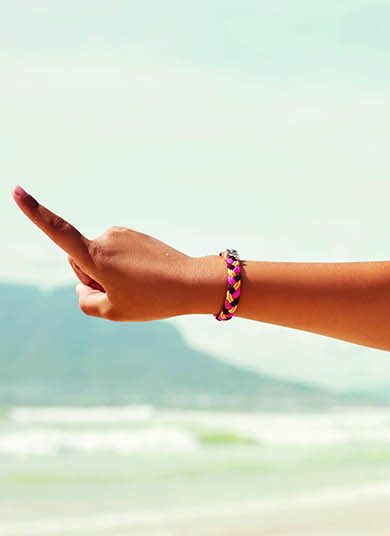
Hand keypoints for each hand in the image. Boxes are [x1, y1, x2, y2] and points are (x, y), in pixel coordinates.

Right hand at [11, 185, 218, 321]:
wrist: (194, 283)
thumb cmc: (155, 299)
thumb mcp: (113, 312)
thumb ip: (86, 301)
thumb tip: (83, 285)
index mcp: (96, 256)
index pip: (59, 232)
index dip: (35, 213)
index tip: (16, 190)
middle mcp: (105, 238)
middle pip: (79, 261)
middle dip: (92, 277)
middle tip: (124, 292)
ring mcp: (121, 234)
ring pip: (99, 259)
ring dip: (111, 274)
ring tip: (140, 285)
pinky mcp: (133, 235)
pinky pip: (116, 255)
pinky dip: (124, 268)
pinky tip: (146, 277)